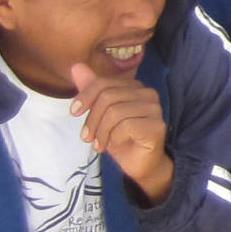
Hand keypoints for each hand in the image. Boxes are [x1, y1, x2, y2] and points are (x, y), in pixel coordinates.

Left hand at [69, 63, 172, 203]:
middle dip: (92, 119)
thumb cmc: (120, 138)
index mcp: (134, 87)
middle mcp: (148, 94)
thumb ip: (91, 90)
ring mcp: (155, 109)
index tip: (74, 113)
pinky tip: (116, 145)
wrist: (139, 164)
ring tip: (99, 144)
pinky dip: (114, 138)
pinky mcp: (156, 126)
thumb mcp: (99, 114)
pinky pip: (126, 126)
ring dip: (101, 132)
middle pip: (108, 96)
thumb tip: (76, 67)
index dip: (85, 96)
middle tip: (87, 137)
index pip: (104, 82)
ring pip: (115, 112)